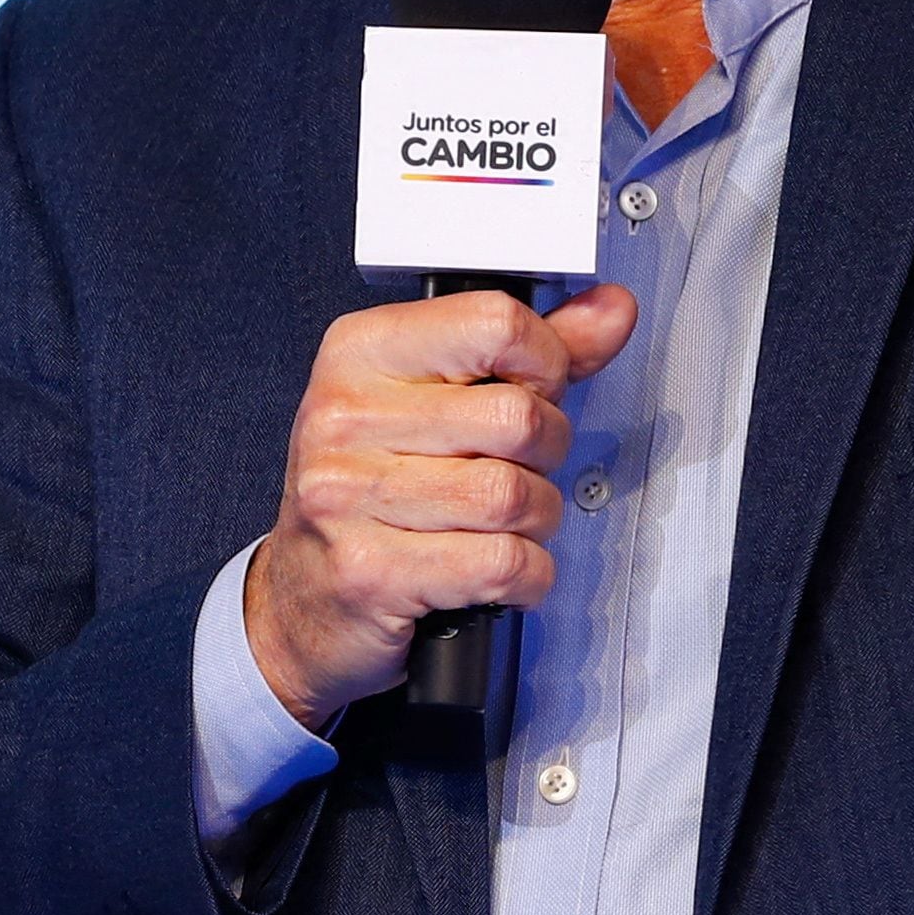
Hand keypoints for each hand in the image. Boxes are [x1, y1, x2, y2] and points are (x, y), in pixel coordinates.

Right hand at [242, 285, 639, 722]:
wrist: (302, 603)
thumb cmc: (375, 492)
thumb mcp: (436, 402)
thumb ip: (528, 356)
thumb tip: (611, 311)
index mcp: (360, 352)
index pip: (495, 324)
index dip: (546, 364)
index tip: (536, 390)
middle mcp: (343, 417)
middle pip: (518, 417)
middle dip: (547, 455)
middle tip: (519, 470)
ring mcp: (349, 497)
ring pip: (515, 497)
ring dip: (536, 521)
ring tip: (505, 524)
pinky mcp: (370, 573)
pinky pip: (502, 565)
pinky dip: (527, 576)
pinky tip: (499, 572)